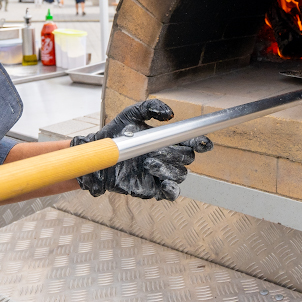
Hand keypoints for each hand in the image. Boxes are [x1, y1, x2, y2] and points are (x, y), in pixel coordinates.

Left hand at [71, 99, 211, 200]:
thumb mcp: (131, 114)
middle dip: (176, 153)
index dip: (202, 143)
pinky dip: (171, 190)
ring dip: (168, 168)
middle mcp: (168, 158)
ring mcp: (161, 174)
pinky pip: (171, 193)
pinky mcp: (152, 189)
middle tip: (157, 150)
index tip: (202, 142)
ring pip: (181, 175)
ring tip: (148, 162)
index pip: (193, 143)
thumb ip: (151, 108)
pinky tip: (164, 184)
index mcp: (168, 141)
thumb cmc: (116, 133)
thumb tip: (170, 114)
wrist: (99, 155)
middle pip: (188, 158)